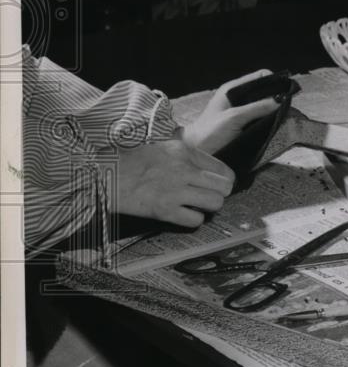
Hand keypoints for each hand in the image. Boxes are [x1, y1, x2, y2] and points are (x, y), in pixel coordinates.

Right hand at [113, 140, 234, 227]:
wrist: (104, 173)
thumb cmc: (130, 160)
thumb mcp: (163, 147)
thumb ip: (186, 155)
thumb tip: (207, 168)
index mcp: (184, 151)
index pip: (223, 169)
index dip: (224, 180)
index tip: (218, 185)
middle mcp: (184, 169)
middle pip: (224, 187)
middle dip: (220, 194)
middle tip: (209, 197)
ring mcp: (176, 190)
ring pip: (215, 203)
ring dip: (208, 208)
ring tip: (196, 206)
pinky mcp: (165, 210)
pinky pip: (195, 220)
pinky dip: (192, 220)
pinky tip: (183, 215)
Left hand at [182, 69, 279, 154]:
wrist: (197, 152)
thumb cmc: (209, 131)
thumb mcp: (234, 117)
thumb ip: (256, 108)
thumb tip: (280, 101)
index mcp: (233, 89)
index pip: (261, 77)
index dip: (275, 81)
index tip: (288, 90)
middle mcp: (239, 98)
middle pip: (265, 92)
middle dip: (278, 97)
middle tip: (291, 106)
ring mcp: (242, 112)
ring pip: (265, 107)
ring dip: (275, 111)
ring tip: (287, 117)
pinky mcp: (245, 126)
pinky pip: (262, 120)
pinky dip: (270, 122)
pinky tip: (278, 126)